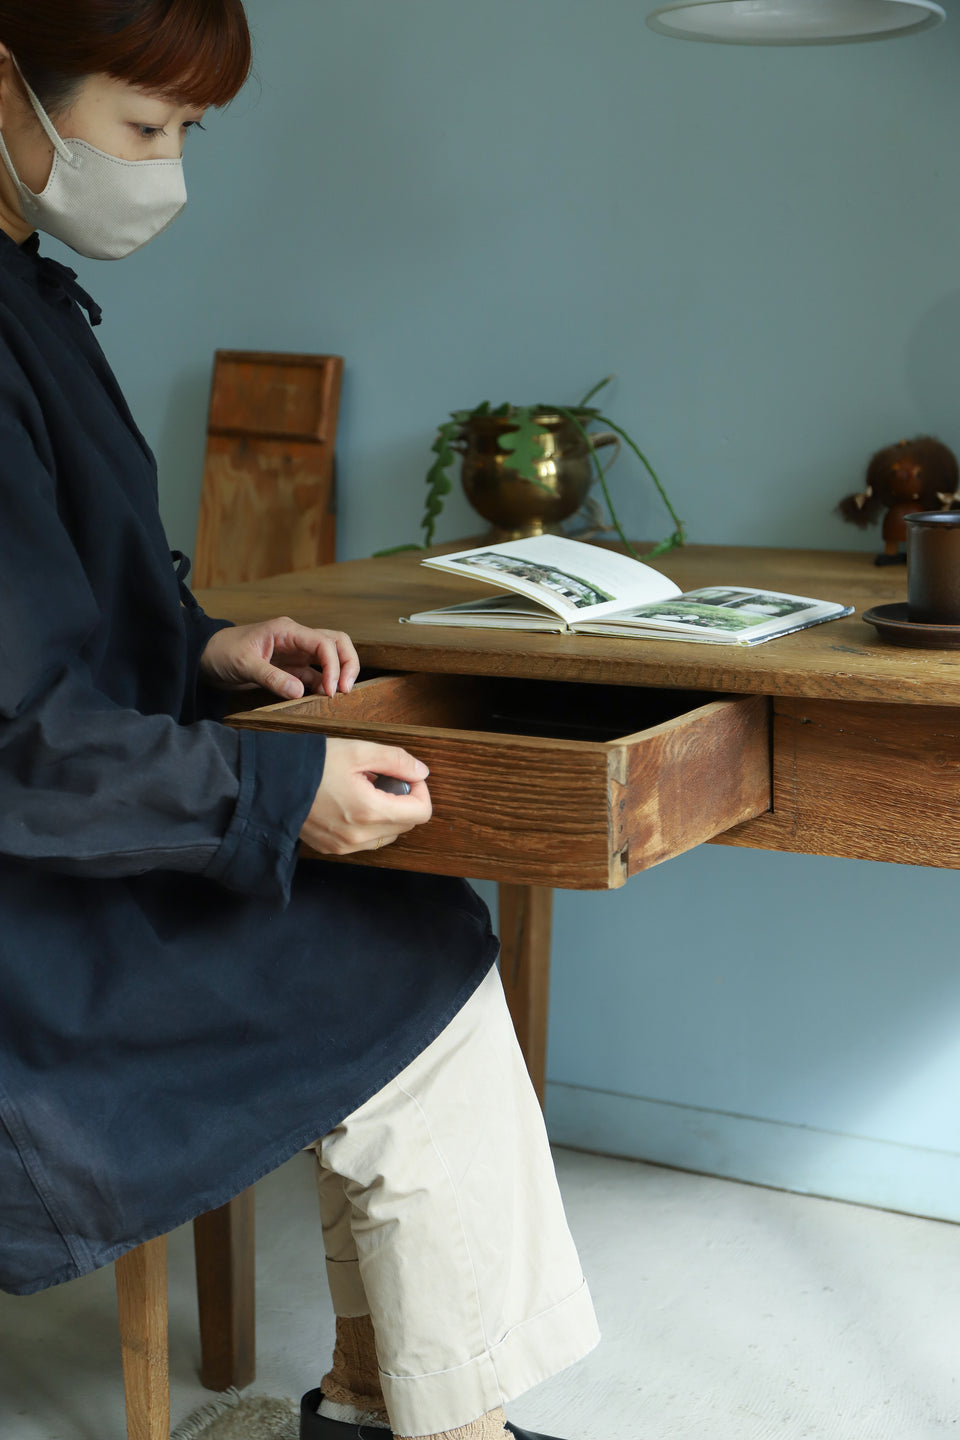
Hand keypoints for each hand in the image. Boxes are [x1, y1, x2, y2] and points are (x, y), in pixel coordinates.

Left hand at [200, 618, 359, 699]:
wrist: (204, 658)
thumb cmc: (221, 653)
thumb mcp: (244, 664)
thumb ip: (271, 678)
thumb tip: (299, 692)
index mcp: (287, 631)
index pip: (324, 642)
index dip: (334, 665)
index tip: (331, 689)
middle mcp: (296, 639)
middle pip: (336, 643)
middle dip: (347, 664)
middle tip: (345, 690)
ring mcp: (295, 654)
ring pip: (329, 658)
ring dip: (337, 675)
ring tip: (334, 698)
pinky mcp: (290, 669)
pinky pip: (314, 674)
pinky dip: (321, 686)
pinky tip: (319, 700)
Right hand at [301, 739, 431, 854]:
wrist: (270, 782)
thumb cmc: (312, 764)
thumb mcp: (358, 751)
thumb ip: (396, 760)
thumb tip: (421, 772)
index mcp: (369, 812)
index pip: (421, 813)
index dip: (420, 790)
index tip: (404, 774)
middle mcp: (359, 836)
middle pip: (406, 824)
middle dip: (403, 800)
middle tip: (380, 777)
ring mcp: (345, 846)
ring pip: (387, 835)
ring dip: (387, 814)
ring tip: (364, 790)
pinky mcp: (332, 848)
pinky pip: (365, 841)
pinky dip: (368, 824)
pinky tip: (350, 803)